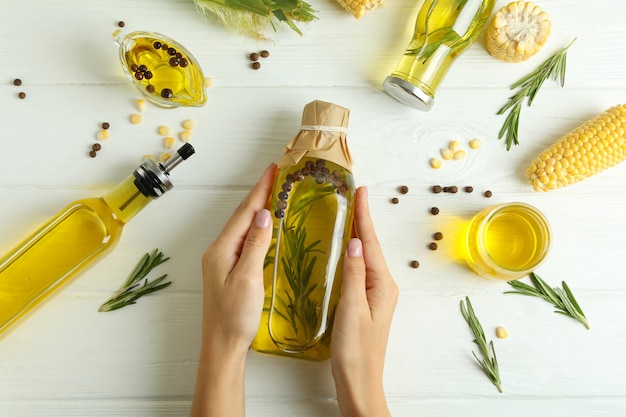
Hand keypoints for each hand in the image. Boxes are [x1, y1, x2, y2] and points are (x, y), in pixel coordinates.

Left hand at [191, 163, 275, 416]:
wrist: (221, 345)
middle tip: (275, 175)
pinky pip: (242, 238)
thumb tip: (263, 215)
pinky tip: (264, 225)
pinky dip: (255, 226)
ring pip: (241, 226)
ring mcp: (221, 259)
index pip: (244, 213)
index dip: (260, 190)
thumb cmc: (234, 317)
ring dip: (256, 208)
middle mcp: (218, 250)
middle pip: (241, 215)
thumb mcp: (247, 278)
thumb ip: (255, 245)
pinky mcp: (227, 269)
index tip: (273, 170)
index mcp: (222, 249)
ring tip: (272, 193)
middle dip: (258, 194)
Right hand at [331, 186, 398, 416]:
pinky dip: (352, 254)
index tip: (360, 192)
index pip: (370, 243)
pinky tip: (344, 249)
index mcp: (382, 285)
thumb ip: (353, 274)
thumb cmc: (356, 350)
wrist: (359, 381)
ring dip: (358, 234)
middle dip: (362, 220)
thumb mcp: (352, 309)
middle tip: (354, 195)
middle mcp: (382, 286)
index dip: (364, 216)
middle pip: (370, 246)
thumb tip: (354, 242)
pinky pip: (359, 269)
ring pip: (365, 256)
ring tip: (349, 213)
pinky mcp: (365, 302)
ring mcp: (374, 294)